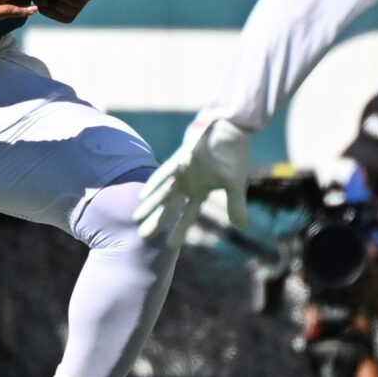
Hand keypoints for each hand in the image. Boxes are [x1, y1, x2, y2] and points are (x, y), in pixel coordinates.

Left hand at [134, 115, 252, 246]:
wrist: (230, 129)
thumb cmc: (232, 155)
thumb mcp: (234, 185)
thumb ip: (236, 206)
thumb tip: (242, 227)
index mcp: (201, 190)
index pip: (188, 215)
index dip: (180, 230)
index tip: (169, 247)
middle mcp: (188, 183)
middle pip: (170, 206)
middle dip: (157, 221)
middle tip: (142, 236)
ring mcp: (182, 171)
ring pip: (163, 191)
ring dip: (150, 204)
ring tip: (135, 218)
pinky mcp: (180, 158)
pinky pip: (166, 173)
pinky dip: (156, 183)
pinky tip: (143, 194)